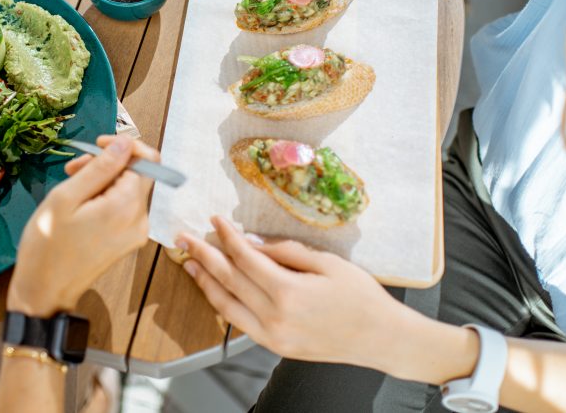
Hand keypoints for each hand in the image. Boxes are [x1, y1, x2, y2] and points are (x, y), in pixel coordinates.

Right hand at [7, 135, 157, 316]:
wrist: (44, 291)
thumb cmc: (47, 246)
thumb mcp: (66, 198)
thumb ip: (100, 168)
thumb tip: (124, 142)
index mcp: (126, 207)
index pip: (148, 160)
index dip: (123, 146)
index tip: (98, 145)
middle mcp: (139, 221)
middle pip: (138, 174)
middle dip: (108, 164)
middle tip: (74, 168)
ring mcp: (135, 233)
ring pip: (128, 190)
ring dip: (103, 181)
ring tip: (72, 186)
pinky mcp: (127, 241)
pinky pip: (123, 208)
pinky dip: (105, 198)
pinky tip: (80, 204)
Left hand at [177, 216, 416, 368]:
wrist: (381, 339)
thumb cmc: (361, 296)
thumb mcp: (327, 263)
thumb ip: (285, 251)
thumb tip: (249, 241)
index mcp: (289, 292)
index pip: (245, 258)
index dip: (227, 236)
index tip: (215, 219)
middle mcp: (275, 317)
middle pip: (229, 280)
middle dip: (203, 255)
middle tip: (184, 237)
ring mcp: (273, 336)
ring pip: (226, 305)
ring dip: (205, 282)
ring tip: (189, 262)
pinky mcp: (275, 347)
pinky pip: (239, 323)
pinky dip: (223, 304)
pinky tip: (214, 290)